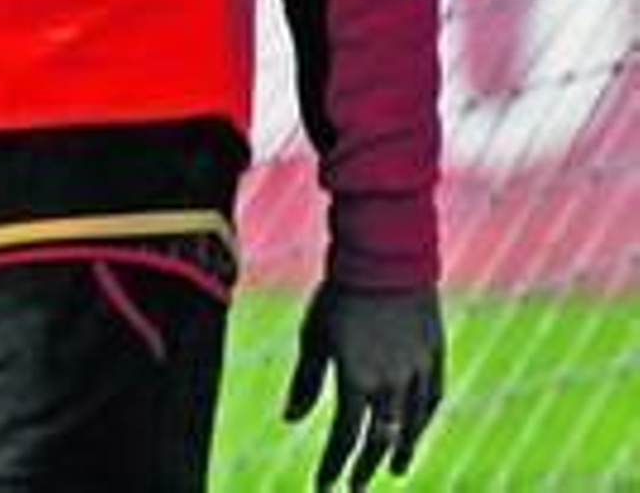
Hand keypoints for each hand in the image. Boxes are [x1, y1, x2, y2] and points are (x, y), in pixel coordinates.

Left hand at [284, 281, 444, 488]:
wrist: (383, 255)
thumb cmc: (339, 294)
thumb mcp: (314, 336)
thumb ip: (305, 381)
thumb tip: (290, 419)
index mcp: (356, 379)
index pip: (345, 438)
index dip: (334, 465)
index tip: (325, 487)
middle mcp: (390, 383)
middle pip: (379, 439)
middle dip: (365, 466)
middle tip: (356, 487)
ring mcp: (417, 371)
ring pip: (410, 425)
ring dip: (399, 448)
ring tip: (391, 469)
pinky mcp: (435, 356)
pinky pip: (431, 399)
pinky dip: (422, 419)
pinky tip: (416, 430)